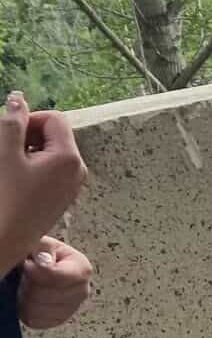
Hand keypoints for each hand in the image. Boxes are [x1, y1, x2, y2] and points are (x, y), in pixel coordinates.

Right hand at [0, 92, 85, 266]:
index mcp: (69, 157)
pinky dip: (31, 167)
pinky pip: (49, 170)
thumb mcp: (5, 154)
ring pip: (49, 152)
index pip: (54, 119)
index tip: (9, 135)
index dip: (29, 120)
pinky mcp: (61, 196)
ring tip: (9, 168)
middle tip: (6, 153)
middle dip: (27, 136)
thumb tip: (18, 97)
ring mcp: (71, 185)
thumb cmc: (5, 197)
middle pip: (54, 135)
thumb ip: (12, 122)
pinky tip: (15, 180)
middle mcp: (77, 170)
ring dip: (26, 151)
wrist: (5, 240)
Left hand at [19, 235, 91, 328]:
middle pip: (44, 295)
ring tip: (29, 287)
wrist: (43, 268)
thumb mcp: (44, 244)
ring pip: (38, 310)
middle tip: (27, 276)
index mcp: (81, 269)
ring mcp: (72, 308)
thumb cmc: (43, 255)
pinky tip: (30, 299)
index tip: (27, 265)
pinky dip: (27, 312)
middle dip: (29, 285)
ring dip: (26, 298)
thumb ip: (44, 248)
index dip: (34, 272)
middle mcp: (82, 291)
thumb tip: (45, 262)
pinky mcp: (59, 320)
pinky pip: (37, 321)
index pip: (55, 277)